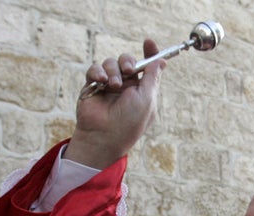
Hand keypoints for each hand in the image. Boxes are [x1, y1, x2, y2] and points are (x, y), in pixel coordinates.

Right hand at [66, 40, 165, 169]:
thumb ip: (153, 77)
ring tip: (113, 85)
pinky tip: (101, 82)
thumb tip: (161, 61)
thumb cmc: (129, 122)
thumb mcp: (147, 99)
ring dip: (113, 71)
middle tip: (130, 71)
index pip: (147, 66)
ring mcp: (109, 86)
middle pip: (127, 60)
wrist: (104, 136)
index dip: (149, 53)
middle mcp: (126, 86)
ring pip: (111, 63)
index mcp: (142, 90)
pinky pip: (95, 69)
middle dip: (128, 61)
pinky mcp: (93, 86)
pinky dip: (98, 72)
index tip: (149, 42)